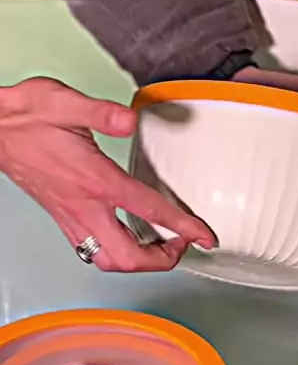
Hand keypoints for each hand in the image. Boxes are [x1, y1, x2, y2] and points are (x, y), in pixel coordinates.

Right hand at [0, 78, 215, 271]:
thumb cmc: (26, 117)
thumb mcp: (65, 103)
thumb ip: (102, 113)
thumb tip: (131, 120)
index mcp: (95, 181)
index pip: (149, 211)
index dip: (183, 227)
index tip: (205, 236)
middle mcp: (84, 207)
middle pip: (129, 258)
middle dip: (163, 260)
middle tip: (182, 243)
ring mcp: (71, 217)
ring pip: (108, 262)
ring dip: (139, 262)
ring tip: (160, 247)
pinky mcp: (62, 218)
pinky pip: (93, 252)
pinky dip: (117, 254)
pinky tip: (126, 238)